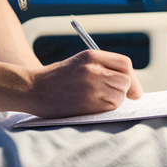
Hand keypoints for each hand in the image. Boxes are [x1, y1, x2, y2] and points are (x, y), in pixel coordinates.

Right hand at [25, 50, 142, 117]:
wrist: (33, 90)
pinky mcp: (88, 105)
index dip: (131, 77)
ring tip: (97, 100)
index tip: (132, 88)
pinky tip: (92, 106)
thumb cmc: (58, 78)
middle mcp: (93, 70)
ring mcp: (91, 88)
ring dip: (114, 101)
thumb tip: (132, 88)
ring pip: (120, 97)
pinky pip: (109, 108)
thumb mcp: (80, 63)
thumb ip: (104, 68)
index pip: (124, 64)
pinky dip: (106, 109)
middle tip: (116, 96)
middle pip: (126, 81)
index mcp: (91, 56)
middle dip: (125, 90)